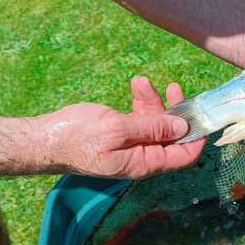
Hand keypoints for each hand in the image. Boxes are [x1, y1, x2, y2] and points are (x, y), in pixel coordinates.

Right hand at [39, 77, 205, 178]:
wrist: (44, 138)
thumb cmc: (77, 137)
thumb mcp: (118, 129)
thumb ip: (153, 129)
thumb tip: (183, 127)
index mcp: (145, 163)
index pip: (184, 156)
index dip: (197, 137)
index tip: (201, 114)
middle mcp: (142, 156)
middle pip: (172, 136)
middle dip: (176, 110)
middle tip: (174, 87)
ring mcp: (132, 145)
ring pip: (156, 123)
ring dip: (153, 101)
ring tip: (141, 81)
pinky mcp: (121, 134)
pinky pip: (140, 118)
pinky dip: (140, 102)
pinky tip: (136, 84)